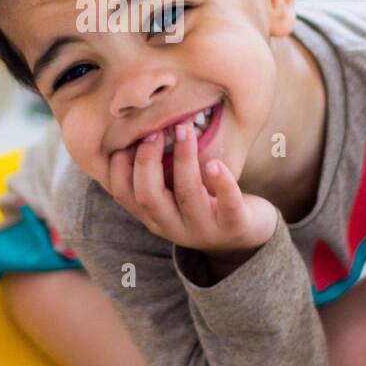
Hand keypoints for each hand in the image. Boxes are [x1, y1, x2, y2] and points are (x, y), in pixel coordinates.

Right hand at [107, 117, 277, 256]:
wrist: (246, 235)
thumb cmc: (205, 203)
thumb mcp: (174, 195)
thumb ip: (156, 175)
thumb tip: (136, 131)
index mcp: (153, 217)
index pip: (124, 195)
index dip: (119, 167)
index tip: (128, 138)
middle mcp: (173, 227)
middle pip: (148, 197)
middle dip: (146, 161)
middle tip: (155, 131)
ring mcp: (204, 229)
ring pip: (187, 195)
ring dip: (183, 159)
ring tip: (184, 129)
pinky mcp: (234, 225)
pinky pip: (228, 205)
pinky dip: (221, 183)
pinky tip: (215, 163)